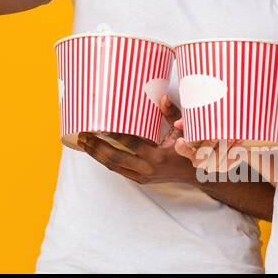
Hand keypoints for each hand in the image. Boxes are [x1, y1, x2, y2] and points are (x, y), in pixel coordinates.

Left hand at [76, 97, 193, 184]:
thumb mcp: (183, 131)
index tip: (101, 125)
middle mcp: (147, 169)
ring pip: (113, 166)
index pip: (131, 144)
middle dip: (96, 146)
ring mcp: (142, 177)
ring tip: (82, 142)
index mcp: (158, 157)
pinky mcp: (139, 180)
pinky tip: (94, 150)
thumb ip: (172, 114)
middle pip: (115, 158)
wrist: (195, 176)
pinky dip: (104, 159)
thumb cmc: (189, 149)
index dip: (115, 135)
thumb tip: (162, 97)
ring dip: (96, 154)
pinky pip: (117, 169)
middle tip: (82, 133)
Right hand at [170, 127, 247, 174]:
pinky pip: (230, 160)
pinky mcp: (224, 167)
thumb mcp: (200, 123)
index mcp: (188, 149)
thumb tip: (178, 123)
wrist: (228, 141)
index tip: (181, 140)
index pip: (181, 149)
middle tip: (215, 136)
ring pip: (218, 159)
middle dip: (208, 145)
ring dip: (226, 147)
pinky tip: (240, 141)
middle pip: (202, 155)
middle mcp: (197, 160)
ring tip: (232, 136)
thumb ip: (190, 121)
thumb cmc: (209, 129)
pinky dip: (236, 150)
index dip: (181, 146)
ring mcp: (211, 166)